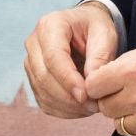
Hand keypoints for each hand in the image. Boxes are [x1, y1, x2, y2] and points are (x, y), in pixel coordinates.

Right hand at [24, 2, 120, 117]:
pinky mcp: (34, 78)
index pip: (53, 58)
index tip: (87, 96)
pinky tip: (81, 109)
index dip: (68, 80)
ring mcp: (31, 62)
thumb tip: (91, 84)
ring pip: (42, 92)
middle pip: (44, 77)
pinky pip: (43, 100)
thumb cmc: (95, 27)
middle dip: (69, 97)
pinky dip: (62, 110)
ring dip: (67, 106)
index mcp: (50, 25)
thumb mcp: (105, 34)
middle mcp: (34, 43)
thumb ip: (99, 57)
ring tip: (91, 107)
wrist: (86, 27)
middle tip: (94, 105)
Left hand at [84, 37, 135, 135]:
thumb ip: (131, 63)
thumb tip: (113, 76)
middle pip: (106, 108)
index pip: (93, 86)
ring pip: (121, 127)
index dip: (98, 85)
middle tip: (128, 95)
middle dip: (113, 101)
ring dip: (129, 118)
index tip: (105, 85)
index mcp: (133, 70)